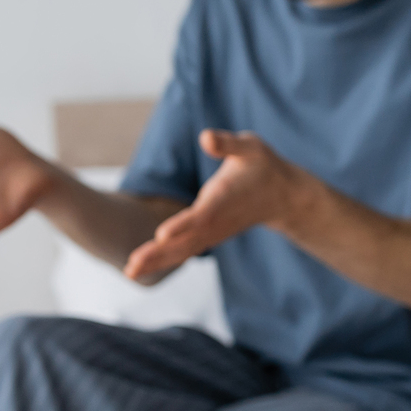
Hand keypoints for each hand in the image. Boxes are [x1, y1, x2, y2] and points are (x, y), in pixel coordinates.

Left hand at [124, 130, 306, 280]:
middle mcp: (217, 220)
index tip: (162, 235)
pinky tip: (139, 268)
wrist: (281, 197)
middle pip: (186, 240)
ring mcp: (213, 232)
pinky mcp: (208, 236)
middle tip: (132, 266)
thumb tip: (206, 138)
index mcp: (224, 198)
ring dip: (156, 261)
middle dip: (159, 253)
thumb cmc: (262, 166)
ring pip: (183, 250)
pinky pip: (184, 251)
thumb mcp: (250, 147)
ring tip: (129, 272)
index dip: (183, 224)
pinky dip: (162, 260)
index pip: (202, 214)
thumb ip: (228, 144)